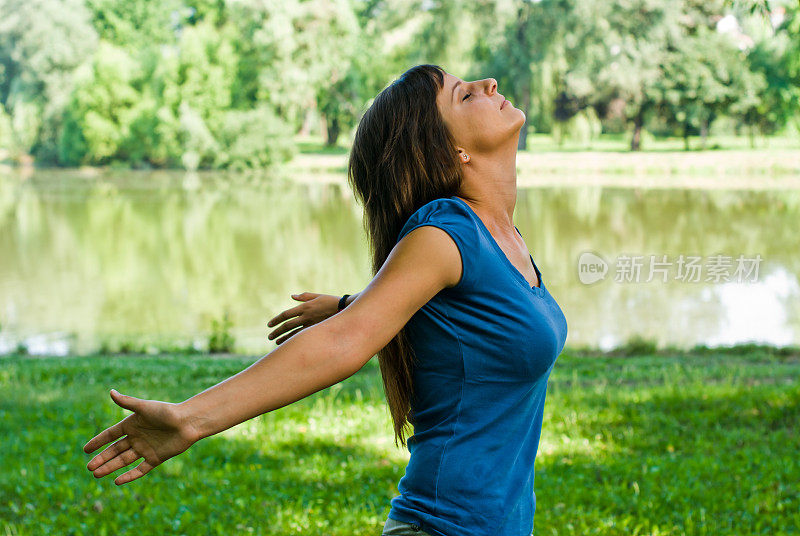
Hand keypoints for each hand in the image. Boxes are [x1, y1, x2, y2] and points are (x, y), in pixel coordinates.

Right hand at [83, 389, 197, 485]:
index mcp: (132, 424)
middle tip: (89, 468)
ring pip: (124, 460)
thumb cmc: (167, 412)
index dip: (98, 441)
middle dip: (102, 459)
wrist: (188, 422)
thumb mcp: (145, 408)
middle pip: (115, 450)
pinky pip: (140, 469)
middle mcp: (137, 437)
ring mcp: (145, 449)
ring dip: (110, 467)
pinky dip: (129, 476)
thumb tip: (111, 392)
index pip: (111, 435)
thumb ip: (127, 402)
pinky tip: (117, 481)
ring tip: (96, 474)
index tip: (85, 450)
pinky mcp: (155, 458)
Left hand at [266, 292, 339, 344]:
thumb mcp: (317, 296)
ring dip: (284, 339)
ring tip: (276, 343)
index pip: (286, 315)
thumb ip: (304, 296)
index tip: (269, 325)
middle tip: (270, 336)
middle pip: (287, 326)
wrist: (345, 309)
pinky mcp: (317, 331)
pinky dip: (295, 341)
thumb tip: (292, 296)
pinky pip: (303, 337)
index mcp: (304, 307)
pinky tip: (290, 345)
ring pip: (294, 334)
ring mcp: (312, 325)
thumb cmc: (332, 301)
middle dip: (277, 331)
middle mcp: (306, 317)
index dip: (276, 320)